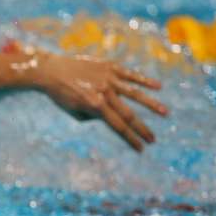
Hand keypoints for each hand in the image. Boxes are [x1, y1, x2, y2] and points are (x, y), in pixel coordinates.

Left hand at [37, 53, 168, 151]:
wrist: (51, 70)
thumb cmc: (61, 95)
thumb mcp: (75, 111)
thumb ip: (95, 116)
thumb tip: (112, 118)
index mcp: (95, 106)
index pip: (117, 127)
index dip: (130, 139)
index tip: (141, 148)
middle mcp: (104, 92)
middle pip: (128, 114)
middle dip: (142, 129)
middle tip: (154, 139)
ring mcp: (108, 78)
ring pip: (135, 93)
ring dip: (151, 104)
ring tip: (164, 113)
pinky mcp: (109, 66)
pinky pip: (130, 74)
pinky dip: (144, 80)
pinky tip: (158, 87)